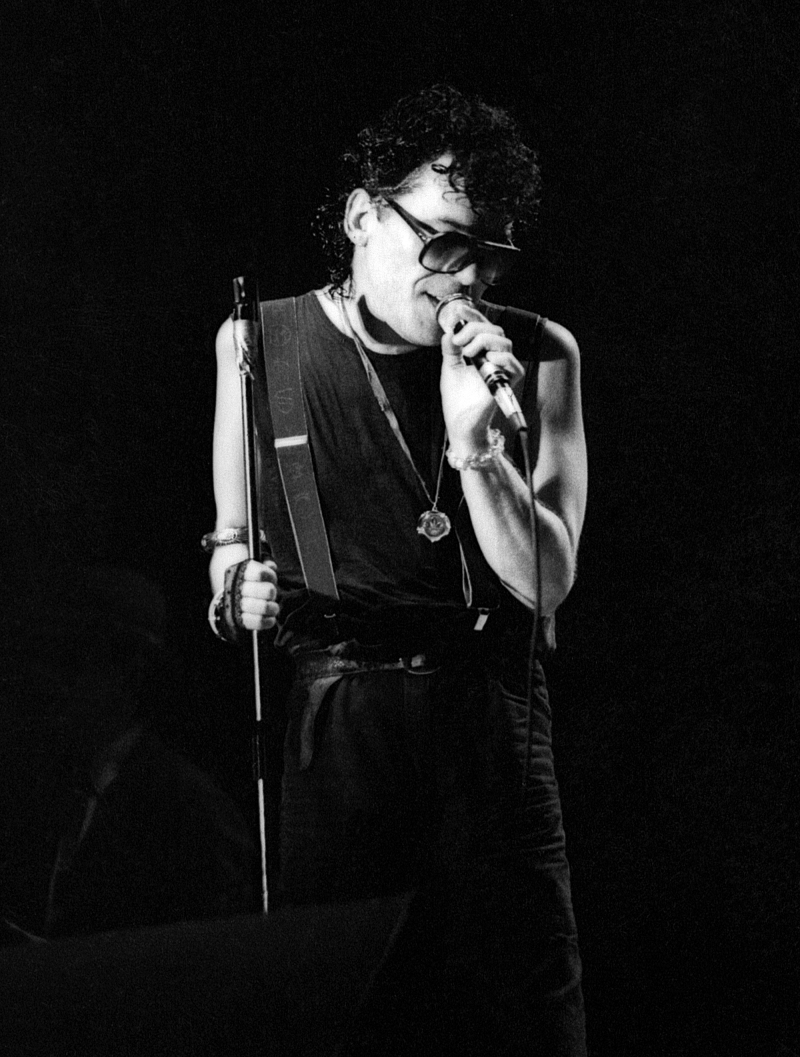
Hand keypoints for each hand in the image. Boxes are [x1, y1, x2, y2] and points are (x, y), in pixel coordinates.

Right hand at [237, 559, 280, 630]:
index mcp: (239, 572)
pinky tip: (270, 618)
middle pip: (268, 590)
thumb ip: (264, 565)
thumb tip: (272, 566)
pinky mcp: (239, 620)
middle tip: (271, 595)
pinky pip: (259, 622)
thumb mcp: (253, 569)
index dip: (271, 576)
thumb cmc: (248, 582)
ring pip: (264, 607)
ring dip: (273, 608)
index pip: (261, 573)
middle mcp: (236, 588)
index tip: (271, 579)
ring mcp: (236, 605)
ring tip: (273, 607)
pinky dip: (269, 621)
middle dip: (273, 593)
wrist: (230, 600)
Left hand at [440, 317, 522, 449]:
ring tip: (467, 353)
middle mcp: (493, 357)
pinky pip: (513, 363)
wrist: (460, 422)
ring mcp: (502, 369)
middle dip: (475, 328)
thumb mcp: (450, 367)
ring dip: (484, 340)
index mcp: (480, 351)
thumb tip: (449, 331)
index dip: (474, 315)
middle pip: (495, 330)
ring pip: (504, 342)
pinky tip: (486, 360)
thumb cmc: (457, 399)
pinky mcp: (507, 381)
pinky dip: (501, 357)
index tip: (458, 311)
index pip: (483, 327)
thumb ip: (450, 348)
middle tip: (458, 340)